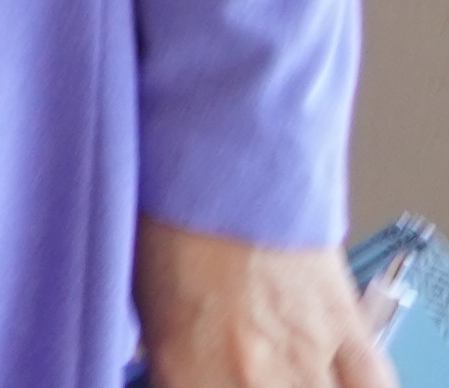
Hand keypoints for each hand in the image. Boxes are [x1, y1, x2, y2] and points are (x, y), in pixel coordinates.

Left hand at [133, 220, 390, 387]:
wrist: (224, 149)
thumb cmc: (171, 204)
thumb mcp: (142, 291)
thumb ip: (164, 350)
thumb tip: (168, 369)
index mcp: (186, 366)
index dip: (186, 386)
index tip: (185, 375)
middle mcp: (250, 374)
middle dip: (239, 382)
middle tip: (232, 364)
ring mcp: (305, 356)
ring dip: (293, 385)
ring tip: (271, 368)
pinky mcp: (348, 328)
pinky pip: (371, 387)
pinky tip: (326, 377)